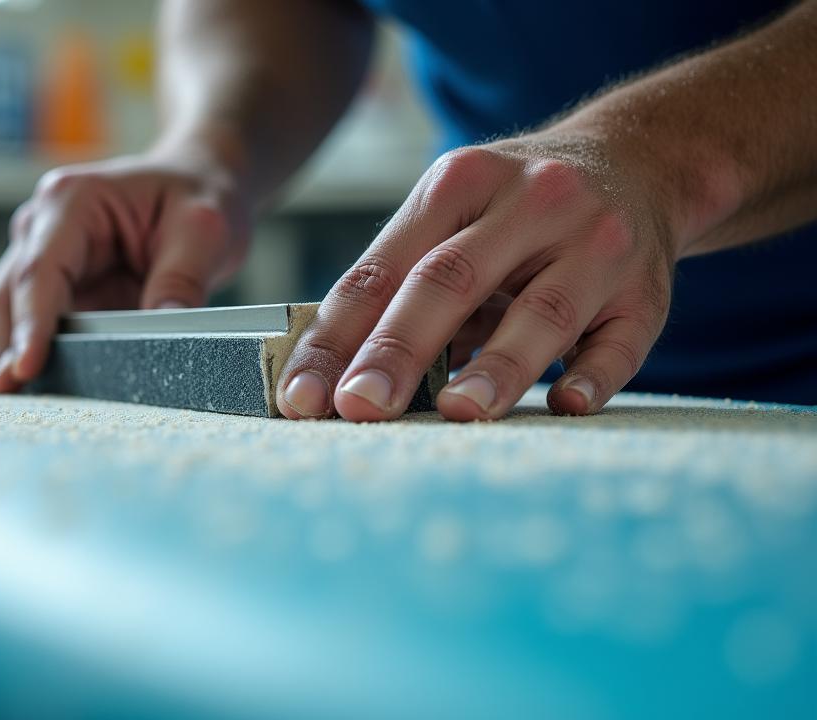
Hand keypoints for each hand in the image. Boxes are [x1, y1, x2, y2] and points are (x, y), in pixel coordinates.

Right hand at [0, 150, 250, 391]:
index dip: (31, 321)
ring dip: (1, 356)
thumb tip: (166, 330)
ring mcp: (42, 258)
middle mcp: (42, 227)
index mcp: (72, 201)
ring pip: (5, 313)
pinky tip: (23, 392)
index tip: (26, 365)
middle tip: (5, 392)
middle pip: (8, 294)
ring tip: (4, 401)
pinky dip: (22, 356)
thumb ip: (182, 280)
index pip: (40, 269)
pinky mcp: (55, 290)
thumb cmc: (195, 195)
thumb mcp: (203, 230)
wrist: (196, 184)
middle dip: (2, 346)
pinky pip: (29, 326)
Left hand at [276, 131, 677, 420]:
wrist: (639, 159)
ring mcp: (594, 244)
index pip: (382, 269)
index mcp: (457, 183)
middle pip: (451, 281)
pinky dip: (592, 375)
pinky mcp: (646, 290)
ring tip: (455, 413)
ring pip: (541, 313)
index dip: (337, 336)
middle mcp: (529, 203)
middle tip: (359, 406)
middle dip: (398, 349)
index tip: (301, 395)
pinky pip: (621, 340)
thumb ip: (399, 282)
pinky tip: (563, 405)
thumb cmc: (515, 207)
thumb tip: (331, 373)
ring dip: (497, 367)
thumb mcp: (453, 212)